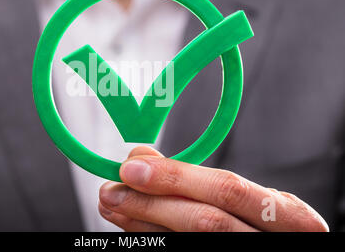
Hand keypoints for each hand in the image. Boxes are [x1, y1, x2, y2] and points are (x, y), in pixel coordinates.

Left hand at [98, 146, 328, 231]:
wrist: (276, 247)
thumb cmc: (264, 225)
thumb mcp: (249, 198)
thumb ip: (197, 178)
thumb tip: (141, 157)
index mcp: (290, 216)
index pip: (227, 190)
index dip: (176, 177)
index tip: (131, 168)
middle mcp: (271, 242)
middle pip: (206, 221)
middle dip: (151, 203)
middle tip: (110, 190)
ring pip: (192, 241)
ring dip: (143, 223)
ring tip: (112, 205)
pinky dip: (152, 239)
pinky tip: (131, 227)